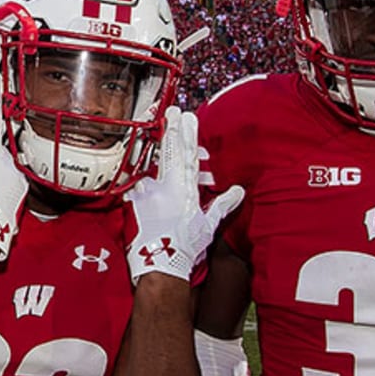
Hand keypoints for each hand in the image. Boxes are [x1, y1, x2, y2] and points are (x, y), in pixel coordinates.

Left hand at [125, 107, 242, 282]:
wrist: (161, 264)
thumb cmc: (186, 247)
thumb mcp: (208, 226)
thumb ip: (222, 205)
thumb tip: (238, 191)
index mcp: (187, 190)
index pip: (189, 156)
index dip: (188, 135)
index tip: (188, 117)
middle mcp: (168, 187)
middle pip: (170, 152)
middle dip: (172, 130)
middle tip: (172, 111)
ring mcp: (150, 193)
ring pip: (153, 169)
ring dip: (157, 157)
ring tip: (158, 141)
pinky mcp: (135, 202)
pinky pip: (138, 187)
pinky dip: (142, 182)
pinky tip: (141, 174)